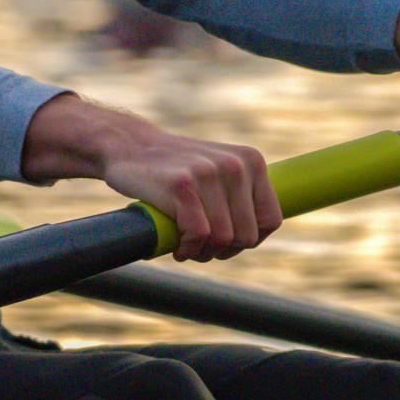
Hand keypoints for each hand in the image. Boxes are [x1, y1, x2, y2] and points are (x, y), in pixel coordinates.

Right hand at [21, 93, 280, 261]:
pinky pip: (199, 236)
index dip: (249, 241)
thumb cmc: (176, 168)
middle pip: (246, 236)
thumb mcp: (220, 171)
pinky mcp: (182, 186)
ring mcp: (208, 174)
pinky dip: (187, 249)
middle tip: (200, 246)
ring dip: (202, 252)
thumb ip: (243, 195)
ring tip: (187, 245)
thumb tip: (259, 235)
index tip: (225, 241)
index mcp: (251, 161)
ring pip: (222, 239)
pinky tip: (177, 246)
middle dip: (223, 251)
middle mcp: (235, 165)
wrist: (129, 146)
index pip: (270, 220)